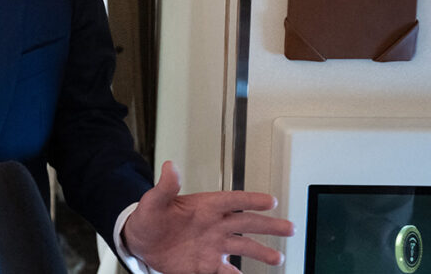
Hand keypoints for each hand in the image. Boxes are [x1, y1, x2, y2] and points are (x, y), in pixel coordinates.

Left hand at [123, 161, 294, 273]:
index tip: (269, 200)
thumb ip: (166, 186)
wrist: (141, 241)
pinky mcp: (206, 264)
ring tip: (278, 258)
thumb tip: (170, 167)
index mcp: (205, 206)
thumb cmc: (150, 217)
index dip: (250, 199)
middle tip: (289, 227)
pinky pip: (224, 271)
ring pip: (243, 247)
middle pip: (247, 223)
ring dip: (261, 252)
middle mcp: (215, 225)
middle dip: (269, 225)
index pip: (232, 200)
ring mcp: (213, 245)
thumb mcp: (154, 201)